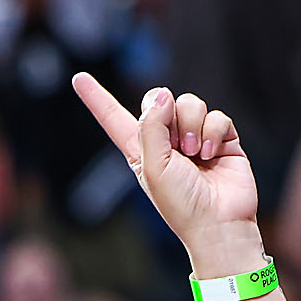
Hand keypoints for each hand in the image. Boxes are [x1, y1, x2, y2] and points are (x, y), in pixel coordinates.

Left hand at [73, 75, 261, 270]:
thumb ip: (151, 127)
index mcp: (140, 150)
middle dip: (168, 115)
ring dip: (192, 126)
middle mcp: (166, 141)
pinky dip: (213, 133)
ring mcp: (194, 138)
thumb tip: (162, 95)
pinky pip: (217, 115)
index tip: (78, 78)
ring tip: (195, 154)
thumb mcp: (153, 167)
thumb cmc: (180, 204)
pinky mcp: (221, 139)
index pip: (114, 118)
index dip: (97, 98)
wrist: (218, 222)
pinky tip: (211, 155)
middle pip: (160, 99)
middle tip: (177, 147)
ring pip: (190, 103)